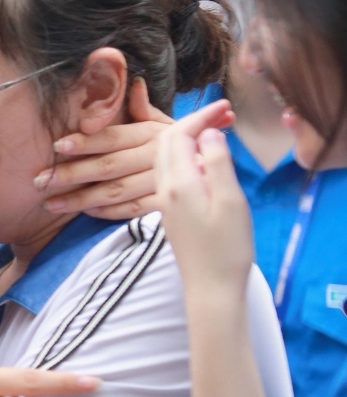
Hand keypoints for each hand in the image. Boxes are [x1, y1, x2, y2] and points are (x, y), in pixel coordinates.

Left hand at [35, 82, 233, 219]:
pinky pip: (133, 210)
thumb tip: (133, 84)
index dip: (86, 141)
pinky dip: (109, 212)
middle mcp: (155, 158)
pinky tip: (85, 213)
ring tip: (51, 203)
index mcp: (153, 134)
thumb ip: (145, 109)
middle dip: (71, 174)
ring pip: (116, 191)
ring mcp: (160, 184)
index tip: (58, 145)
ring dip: (81, 199)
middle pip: (108, 166)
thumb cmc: (189, 147)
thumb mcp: (170, 123)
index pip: (114, 137)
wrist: (221, 176)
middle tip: (40, 180)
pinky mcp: (164, 206)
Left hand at [156, 124, 254, 303]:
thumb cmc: (226, 249)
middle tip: (225, 116)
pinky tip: (204, 162)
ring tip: (216, 132)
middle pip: (168, 141)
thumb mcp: (231, 200)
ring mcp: (164, 201)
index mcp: (179, 182)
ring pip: (165, 156)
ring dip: (187, 138)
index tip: (226, 106)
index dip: (202, 115)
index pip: (181, 133)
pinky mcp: (169, 213)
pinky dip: (184, 157)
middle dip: (194, 122)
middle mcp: (164, 188)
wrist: (211, 289)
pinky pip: (169, 173)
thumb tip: (208, 133)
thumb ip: (218, 162)